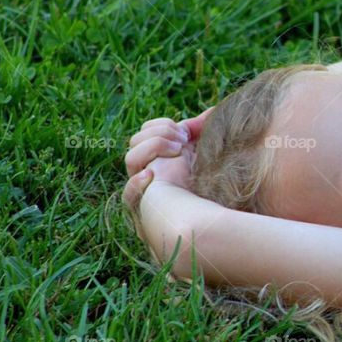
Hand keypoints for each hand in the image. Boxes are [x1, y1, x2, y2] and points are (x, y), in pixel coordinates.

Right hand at [122, 106, 213, 225]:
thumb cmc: (212, 191)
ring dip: (150, 148)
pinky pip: (129, 196)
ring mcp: (146, 190)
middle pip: (135, 141)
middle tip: (182, 141)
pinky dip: (136, 184)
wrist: (212, 228)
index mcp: (162, 158)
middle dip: (158, 135)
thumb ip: (207, 134)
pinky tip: (150, 175)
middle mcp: (149, 172)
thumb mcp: (210, 158)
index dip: (162, 126)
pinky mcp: (145, 209)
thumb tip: (211, 113)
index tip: (186, 132)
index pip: (146, 131)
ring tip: (175, 150)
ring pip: (130, 159)